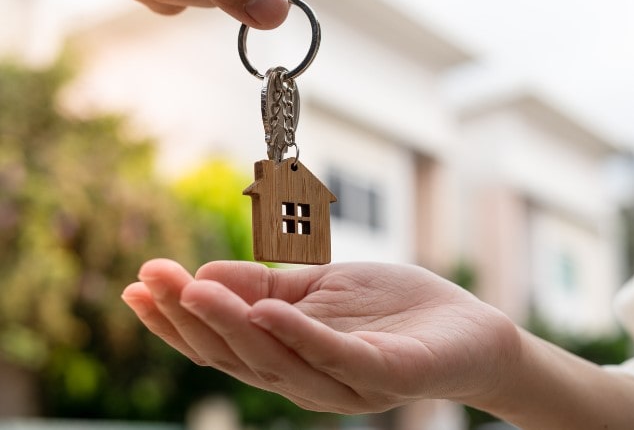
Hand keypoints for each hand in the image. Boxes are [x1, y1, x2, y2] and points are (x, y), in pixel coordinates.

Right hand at [122, 259, 520, 412]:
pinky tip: (266, 310)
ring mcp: (346, 382)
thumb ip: (266, 286)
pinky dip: (298, 334)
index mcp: (289, 358)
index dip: (177, 320)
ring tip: (194, 290)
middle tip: (152, 279)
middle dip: (189, 319)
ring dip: (232, 325)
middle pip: (238, 355)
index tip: (138, 283)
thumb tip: (202, 277)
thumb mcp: (319, 288)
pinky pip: (336, 356)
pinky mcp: (385, 375)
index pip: (223, 344)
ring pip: (277, 360)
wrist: (468, 328)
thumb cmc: (392, 310)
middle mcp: (309, 380)